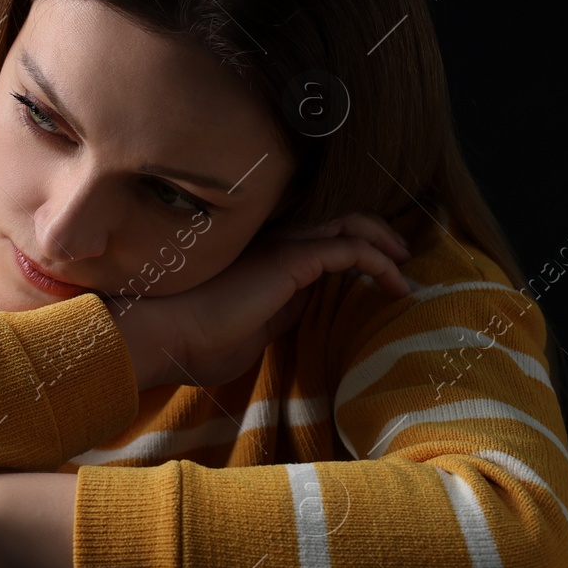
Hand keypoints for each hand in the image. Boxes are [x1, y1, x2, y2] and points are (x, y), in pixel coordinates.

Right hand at [131, 212, 411, 389]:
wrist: (163, 336)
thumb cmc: (193, 343)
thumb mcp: (246, 334)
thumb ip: (274, 317)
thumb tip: (299, 312)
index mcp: (260, 260)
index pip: (315, 243)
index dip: (348, 249)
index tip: (375, 274)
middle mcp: (272, 243)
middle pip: (337, 224)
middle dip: (374, 235)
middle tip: (400, 259)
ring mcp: (281, 246)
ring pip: (349, 226)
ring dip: (383, 243)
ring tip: (404, 267)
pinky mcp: (292, 258)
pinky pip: (351, 249)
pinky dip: (379, 262)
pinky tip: (396, 283)